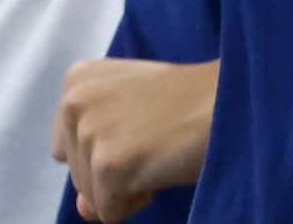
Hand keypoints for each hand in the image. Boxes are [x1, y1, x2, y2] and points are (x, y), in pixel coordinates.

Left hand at [50, 57, 215, 221]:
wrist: (227, 100)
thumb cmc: (188, 102)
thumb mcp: (130, 116)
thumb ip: (97, 153)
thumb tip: (83, 210)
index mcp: (76, 81)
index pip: (65, 148)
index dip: (104, 150)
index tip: (139, 128)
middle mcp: (73, 101)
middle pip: (76, 174)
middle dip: (115, 171)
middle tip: (154, 139)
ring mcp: (90, 133)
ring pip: (91, 197)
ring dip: (128, 186)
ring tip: (159, 150)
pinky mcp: (108, 165)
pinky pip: (110, 213)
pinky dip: (138, 201)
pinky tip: (162, 166)